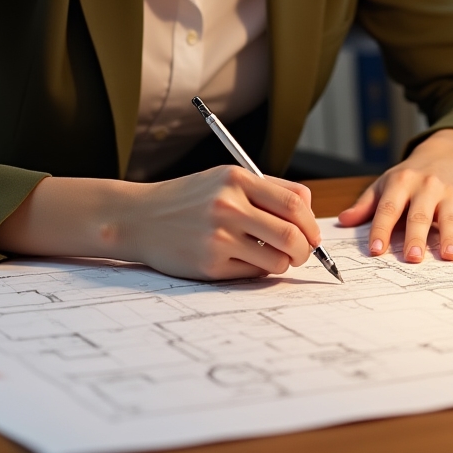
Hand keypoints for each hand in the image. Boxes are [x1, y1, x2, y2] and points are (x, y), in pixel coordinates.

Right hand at [125, 166, 321, 280]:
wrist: (140, 218)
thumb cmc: (188, 199)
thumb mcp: (223, 179)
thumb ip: (265, 190)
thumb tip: (308, 215)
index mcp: (236, 179)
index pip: (295, 201)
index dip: (311, 221)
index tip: (311, 232)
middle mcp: (228, 205)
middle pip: (292, 234)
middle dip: (306, 249)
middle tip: (301, 252)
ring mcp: (219, 236)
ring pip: (277, 260)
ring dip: (283, 263)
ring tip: (271, 256)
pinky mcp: (210, 264)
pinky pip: (253, 273)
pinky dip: (257, 270)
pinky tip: (242, 260)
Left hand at [337, 129, 452, 263]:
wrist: (447, 153)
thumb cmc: (411, 176)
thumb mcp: (386, 183)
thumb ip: (366, 204)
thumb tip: (344, 221)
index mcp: (401, 183)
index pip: (388, 208)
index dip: (381, 229)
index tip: (375, 250)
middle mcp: (426, 186)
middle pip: (419, 215)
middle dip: (415, 237)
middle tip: (412, 258)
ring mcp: (449, 192)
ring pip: (449, 217)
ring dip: (449, 237)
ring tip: (448, 256)